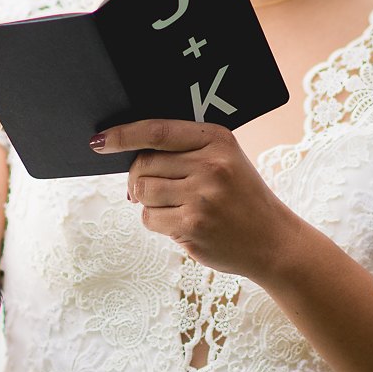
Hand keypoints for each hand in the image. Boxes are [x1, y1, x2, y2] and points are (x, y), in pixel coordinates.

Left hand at [92, 119, 301, 278]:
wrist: (272, 240)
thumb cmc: (241, 198)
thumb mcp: (225, 160)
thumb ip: (186, 151)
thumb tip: (130, 156)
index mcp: (217, 140)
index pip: (157, 131)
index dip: (123, 135)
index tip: (100, 141)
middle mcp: (210, 165)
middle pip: (143, 164)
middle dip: (138, 177)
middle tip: (152, 188)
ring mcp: (201, 197)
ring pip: (142, 191)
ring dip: (147, 201)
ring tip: (172, 206)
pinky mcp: (192, 226)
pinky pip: (149, 218)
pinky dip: (156, 221)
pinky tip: (179, 223)